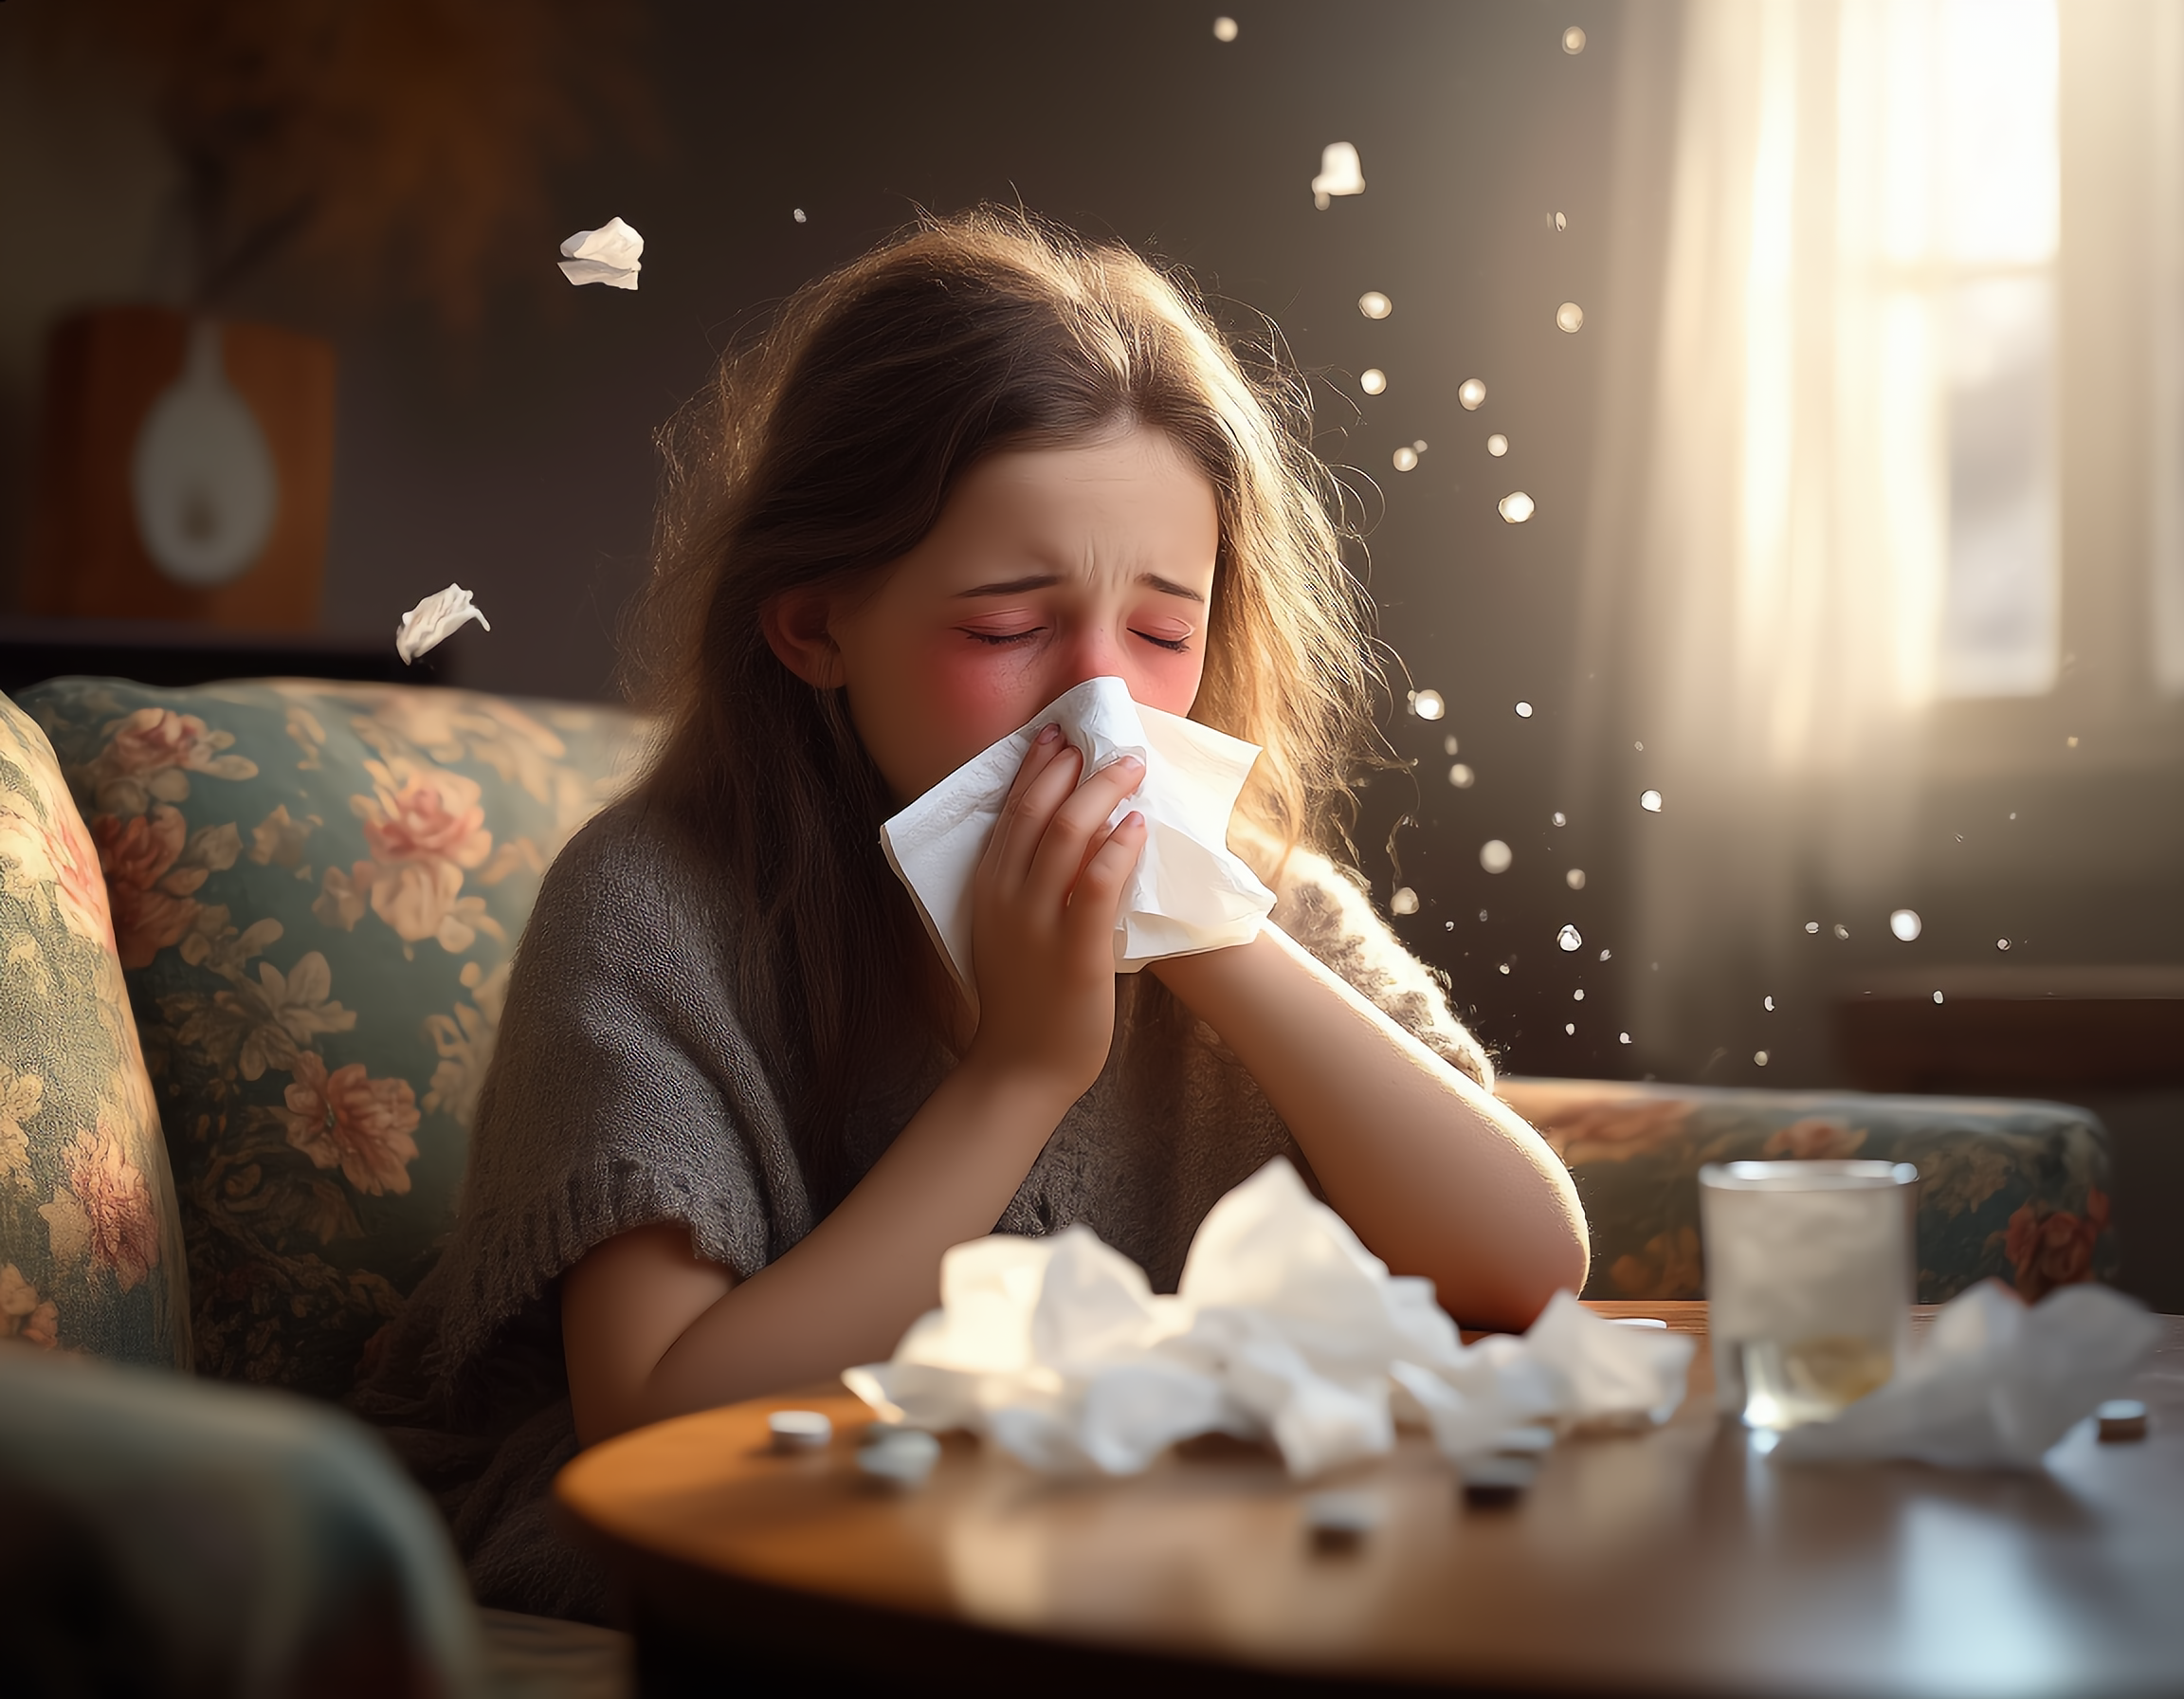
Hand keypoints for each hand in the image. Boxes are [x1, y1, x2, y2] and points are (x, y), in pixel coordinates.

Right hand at [963, 725, 1146, 1099]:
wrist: (1020, 1067)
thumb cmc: (1023, 999)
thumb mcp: (1009, 929)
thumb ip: (1028, 886)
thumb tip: (1073, 837)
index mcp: (987, 888)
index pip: (1010, 810)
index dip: (1036, 767)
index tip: (1059, 735)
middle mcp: (1006, 897)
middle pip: (1037, 811)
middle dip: (1072, 768)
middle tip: (1103, 742)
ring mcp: (1037, 922)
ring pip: (1067, 835)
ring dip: (1102, 793)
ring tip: (1131, 767)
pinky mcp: (1074, 949)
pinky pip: (1096, 884)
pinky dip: (1118, 848)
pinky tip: (1137, 825)